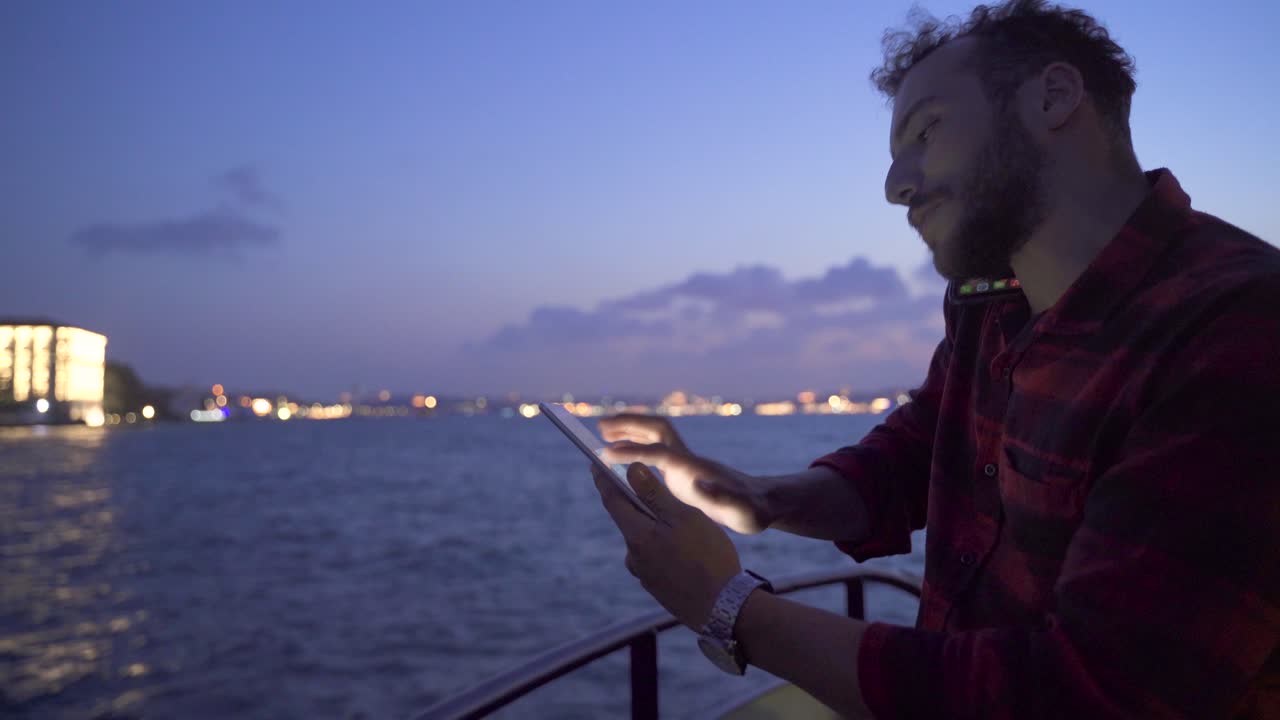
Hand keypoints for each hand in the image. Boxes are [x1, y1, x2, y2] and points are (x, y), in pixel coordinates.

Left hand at [592, 462, 740, 629]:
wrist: (724, 608)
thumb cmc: (707, 557)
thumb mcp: (684, 518)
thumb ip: (655, 494)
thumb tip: (631, 469)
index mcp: (638, 536)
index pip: (612, 500)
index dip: (603, 480)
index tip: (595, 464)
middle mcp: (634, 556)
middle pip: (628, 521)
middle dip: (633, 502)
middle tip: (640, 485)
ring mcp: (646, 575)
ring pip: (643, 542)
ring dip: (652, 528)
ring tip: (675, 521)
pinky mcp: (658, 588)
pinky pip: (654, 560)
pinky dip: (662, 548)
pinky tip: (684, 550)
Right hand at [599, 415, 770, 533]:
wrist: (764, 503)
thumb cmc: (752, 511)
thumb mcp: (740, 511)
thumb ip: (722, 499)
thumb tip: (700, 487)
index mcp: (694, 468)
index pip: (658, 452)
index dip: (632, 452)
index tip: (606, 454)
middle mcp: (688, 459)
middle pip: (655, 429)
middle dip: (628, 424)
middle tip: (599, 427)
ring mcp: (686, 462)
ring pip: (655, 435)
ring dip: (631, 429)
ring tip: (603, 433)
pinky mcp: (685, 470)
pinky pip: (656, 449)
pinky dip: (638, 445)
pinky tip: (626, 454)